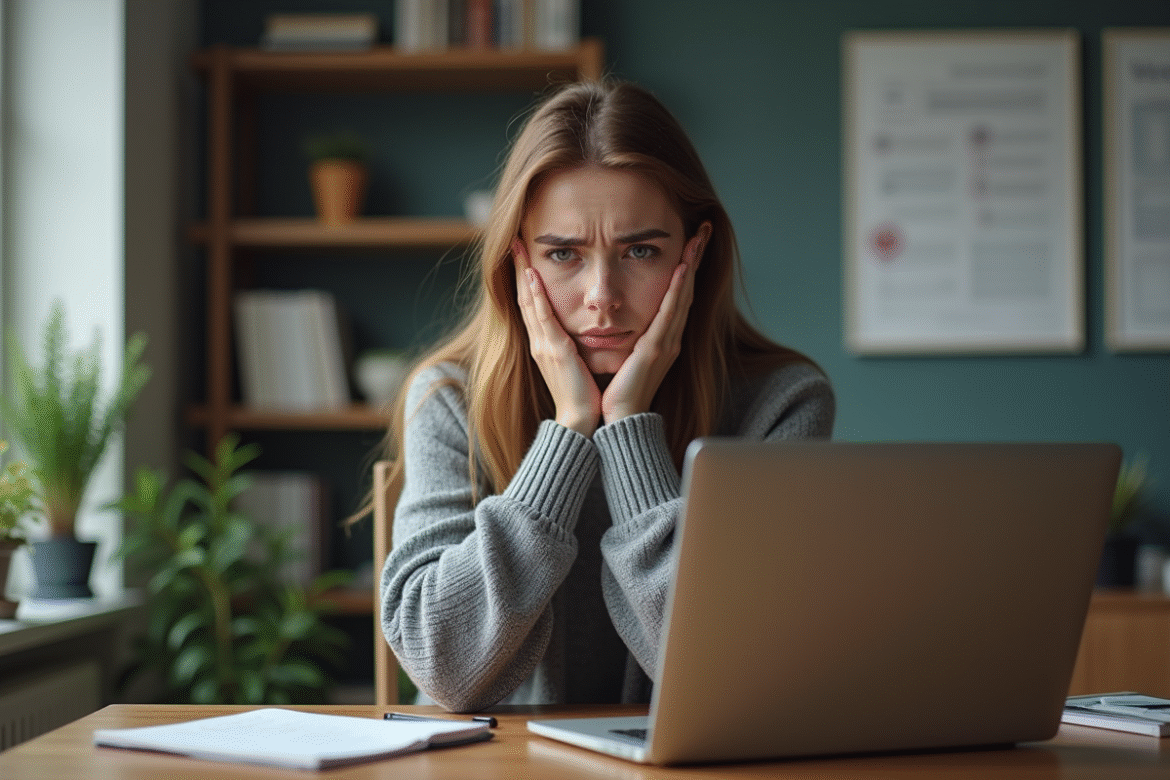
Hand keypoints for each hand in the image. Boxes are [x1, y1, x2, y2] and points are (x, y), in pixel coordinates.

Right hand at [513, 239, 601, 436]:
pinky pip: (542, 317)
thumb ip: (573, 345)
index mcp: (545, 344)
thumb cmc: (585, 395)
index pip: (532, 304)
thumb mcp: (576, 363)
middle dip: (518, 269)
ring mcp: (543, 346)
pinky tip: (531, 276)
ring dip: (522, 273)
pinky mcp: (554, 351)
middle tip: (513, 242)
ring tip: (517, 248)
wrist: (583, 422)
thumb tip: (579, 331)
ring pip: (528, 302)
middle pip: (524, 298)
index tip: (522, 255)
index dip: (525, 279)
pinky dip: (535, 295)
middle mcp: (539, 342)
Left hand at [601, 223, 710, 424]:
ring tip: (697, 240)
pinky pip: (669, 314)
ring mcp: (666, 343)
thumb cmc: (616, 393)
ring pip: (682, 297)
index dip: (685, 269)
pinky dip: (678, 290)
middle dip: (694, 259)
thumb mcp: (625, 357)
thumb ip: (629, 338)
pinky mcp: (656, 350)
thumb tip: (621, 320)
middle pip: (686, 290)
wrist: (616, 421)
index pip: (676, 296)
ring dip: (690, 266)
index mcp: (662, 339)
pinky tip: (683, 270)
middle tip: (701, 230)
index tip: (690, 243)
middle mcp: (670, 338)